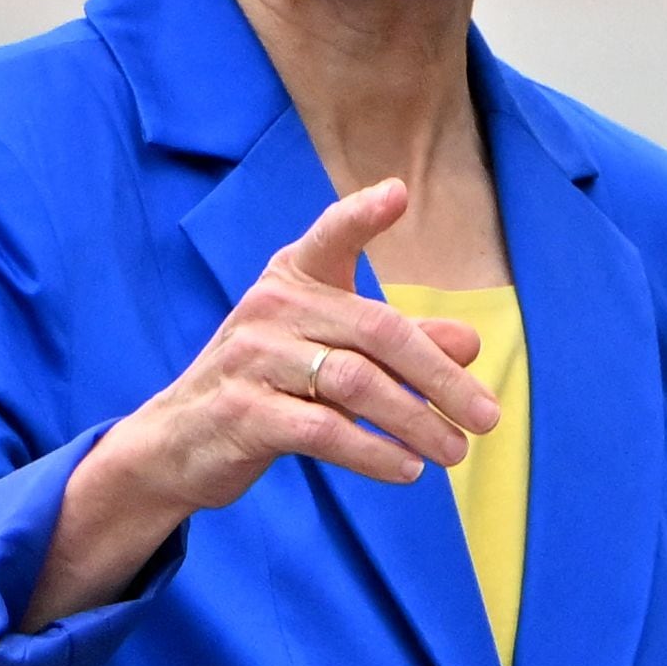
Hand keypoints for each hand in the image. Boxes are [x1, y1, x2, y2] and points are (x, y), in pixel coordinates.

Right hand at [25, 181, 498, 624]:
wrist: (178, 444)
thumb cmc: (269, 387)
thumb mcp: (331, 356)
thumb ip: (396, 345)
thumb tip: (470, 342)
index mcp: (293, 280)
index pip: (330, 237)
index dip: (361, 215)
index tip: (397, 194)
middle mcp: (271, 308)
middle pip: (377, 332)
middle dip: (441, 377)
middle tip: (488, 416)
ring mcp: (253, 358)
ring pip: (356, 383)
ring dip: (416, 421)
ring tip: (455, 453)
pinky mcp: (242, 412)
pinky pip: (323, 430)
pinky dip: (373, 452)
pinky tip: (407, 470)